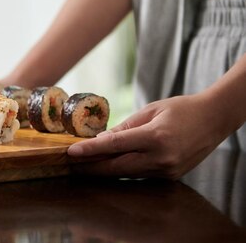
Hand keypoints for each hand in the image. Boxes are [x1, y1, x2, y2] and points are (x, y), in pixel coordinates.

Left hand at [67, 93, 229, 178]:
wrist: (214, 119)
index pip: (114, 146)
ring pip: (126, 173)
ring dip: (103, 170)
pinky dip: (121, 170)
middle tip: (70, 165)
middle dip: (91, 167)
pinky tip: (107, 166)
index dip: (90, 150)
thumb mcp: (150, 110)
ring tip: (83, 165)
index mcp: (155, 137)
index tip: (71, 153)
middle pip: (117, 167)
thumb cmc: (181, 109)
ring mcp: (167, 170)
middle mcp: (161, 158)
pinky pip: (139, 174)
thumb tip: (101, 140)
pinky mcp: (170, 176)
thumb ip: (124, 126)